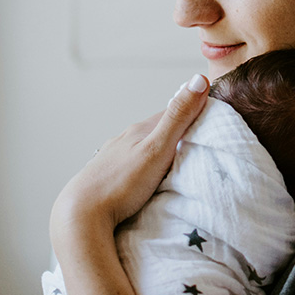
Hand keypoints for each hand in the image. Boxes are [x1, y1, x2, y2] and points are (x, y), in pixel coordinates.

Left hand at [50, 75, 209, 251]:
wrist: (81, 215)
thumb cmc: (121, 184)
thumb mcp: (157, 149)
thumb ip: (178, 117)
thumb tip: (199, 78)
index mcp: (139, 130)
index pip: (172, 112)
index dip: (193, 113)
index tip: (213, 120)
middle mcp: (124, 139)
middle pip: (157, 130)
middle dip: (177, 133)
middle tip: (199, 145)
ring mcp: (112, 158)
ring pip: (142, 148)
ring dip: (159, 152)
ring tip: (175, 164)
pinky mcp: (106, 177)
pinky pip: (131, 166)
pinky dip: (144, 167)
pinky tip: (146, 179)